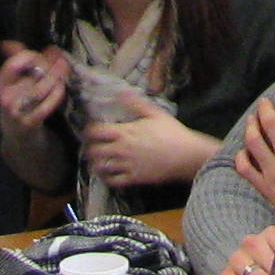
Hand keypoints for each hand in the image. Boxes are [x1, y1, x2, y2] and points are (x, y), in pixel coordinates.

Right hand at [0, 42, 73, 131]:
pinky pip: (47, 105)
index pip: (13, 63)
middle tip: (62, 58)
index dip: (31, 55)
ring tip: (64, 67)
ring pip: (41, 89)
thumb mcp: (12, 80)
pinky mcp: (30, 123)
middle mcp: (6, 97)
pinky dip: (56, 93)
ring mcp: (18, 111)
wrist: (15, 134)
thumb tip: (10, 42)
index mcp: (0, 83)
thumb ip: (16, 59)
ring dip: (56, 76)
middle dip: (49, 64)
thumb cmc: (17, 100)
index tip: (44, 52)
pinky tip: (62, 85)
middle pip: (31, 75)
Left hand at [78, 102, 216, 191]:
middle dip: (89, 148)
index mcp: (125, 132)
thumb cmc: (172, 133)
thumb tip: (121, 92)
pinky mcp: (134, 178)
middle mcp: (122, 150)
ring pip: (101, 167)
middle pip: (94, 151)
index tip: (90, 130)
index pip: (96, 132)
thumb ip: (136, 103)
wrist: (186, 155)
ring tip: (96, 160)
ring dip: (95, 164)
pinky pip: (113, 182)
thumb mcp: (155, 113)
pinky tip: (107, 174)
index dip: (89, 131)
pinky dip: (106, 178)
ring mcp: (127, 165)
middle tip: (91, 146)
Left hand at [235, 88, 274, 213]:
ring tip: (252, 120)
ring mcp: (273, 171)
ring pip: (254, 141)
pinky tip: (243, 152)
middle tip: (264, 102)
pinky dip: (241, 157)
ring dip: (251, 127)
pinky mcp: (263, 186)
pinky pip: (244, 168)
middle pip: (271, 124)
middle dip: (265, 109)